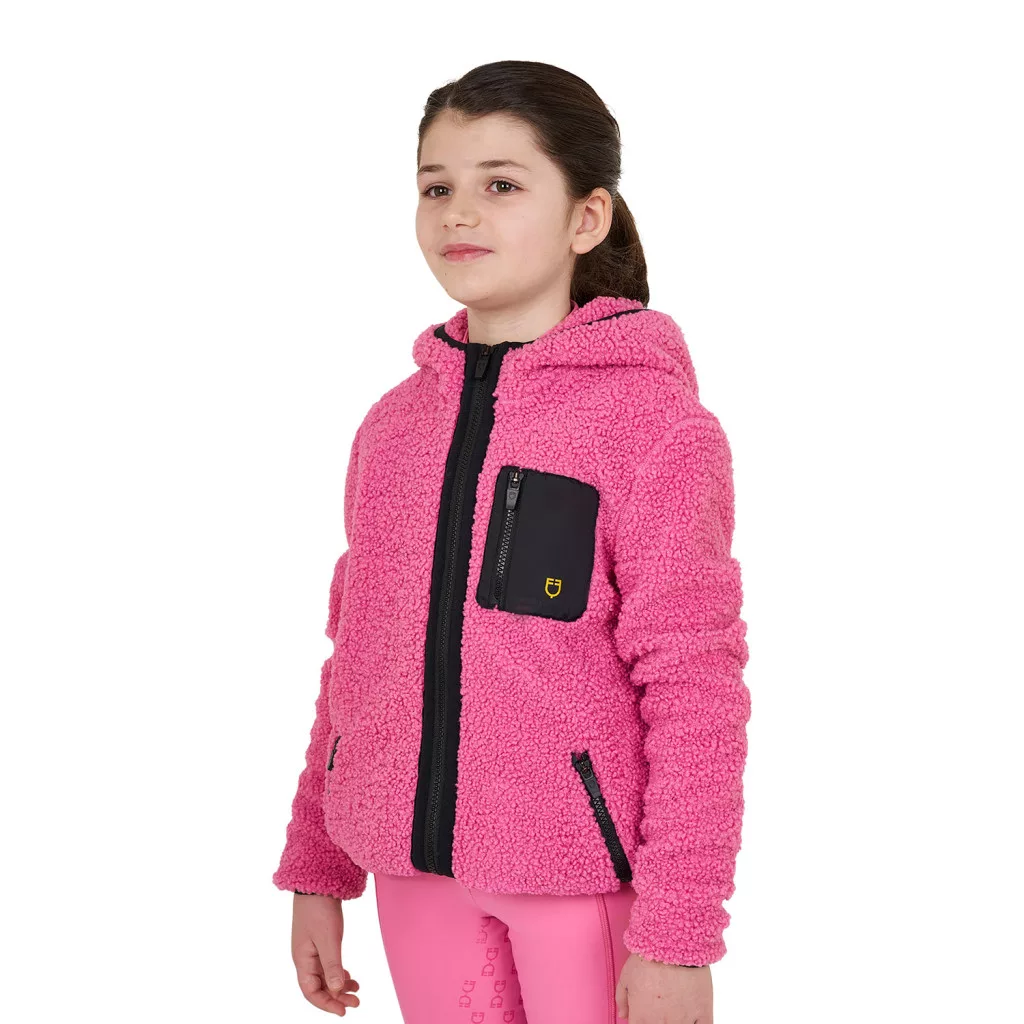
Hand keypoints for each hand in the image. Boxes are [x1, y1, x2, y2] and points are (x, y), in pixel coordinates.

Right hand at [290, 893, 361, 1015]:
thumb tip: (336, 990)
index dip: (326, 1004)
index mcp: (302, 959)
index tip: (344, 1011)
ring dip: (339, 985)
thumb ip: (332, 964)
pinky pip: (327, 964)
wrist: (316, 882)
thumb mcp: (328, 938)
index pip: (311, 992)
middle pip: (319, 986)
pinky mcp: (320, 941)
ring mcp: (312, 949)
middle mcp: (305, 957)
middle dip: (336, 997)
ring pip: (325, 976)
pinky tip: (349, 976)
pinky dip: (338, 972)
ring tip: (357, 989)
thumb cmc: (319, 908)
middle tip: (356, 1002)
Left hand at [615, 952, 711, 1022]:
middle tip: (661, 1009)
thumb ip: (622, 998)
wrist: (673, 943)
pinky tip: (693, 1018)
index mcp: (642, 1018)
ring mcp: (684, 1021)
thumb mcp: (626, 975)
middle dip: (658, 1021)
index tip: (645, 1016)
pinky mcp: (703, 1013)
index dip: (641, 1022)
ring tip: (675, 1010)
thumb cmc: (648, 957)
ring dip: (677, 1022)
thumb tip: (624, 1014)